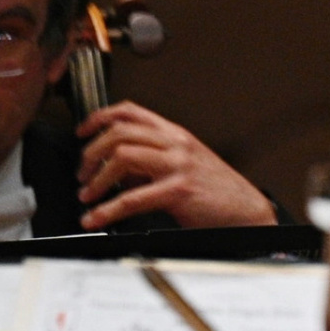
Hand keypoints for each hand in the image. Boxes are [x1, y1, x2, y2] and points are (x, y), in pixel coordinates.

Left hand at [76, 100, 277, 229]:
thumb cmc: (217, 190)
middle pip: (120, 132)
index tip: (82, 131)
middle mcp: (176, 144)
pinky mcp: (178, 190)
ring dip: (96, 178)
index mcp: (176, 134)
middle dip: (91, 153)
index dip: (100, 118)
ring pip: (122, 157)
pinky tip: (96, 218)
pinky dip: (107, 210)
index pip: (131, 112)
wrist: (246, 210)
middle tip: (83, 173)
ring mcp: (178, 165)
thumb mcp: (184, 164)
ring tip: (87, 195)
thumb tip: (116, 170)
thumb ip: (152, 161)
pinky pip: (132, 198)